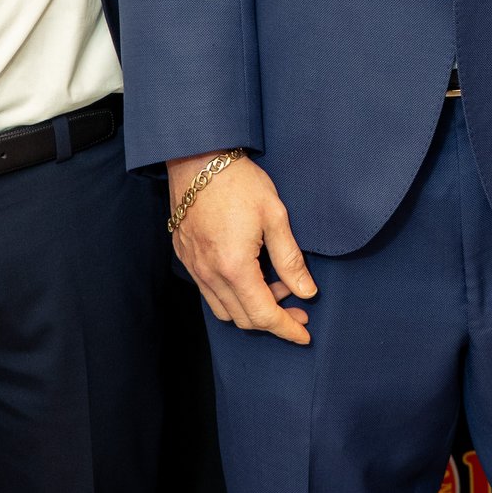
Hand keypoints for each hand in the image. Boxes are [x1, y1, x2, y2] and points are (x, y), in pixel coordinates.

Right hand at [167, 150, 316, 345]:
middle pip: (242, 319)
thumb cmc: (240, 182)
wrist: (199, 157)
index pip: (263, 314)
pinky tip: (250, 276)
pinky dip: (233, 295)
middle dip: (273, 320)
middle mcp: (209, 274)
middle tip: (298, 309)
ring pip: (223, 310)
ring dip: (251, 308)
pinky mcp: (185, 257)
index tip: (304, 335)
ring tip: (276, 286)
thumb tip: (306, 292)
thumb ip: (290, 259)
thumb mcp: (275, 216)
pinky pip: (209, 292)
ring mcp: (194, 267)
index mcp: (234, 266)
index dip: (286, 329)